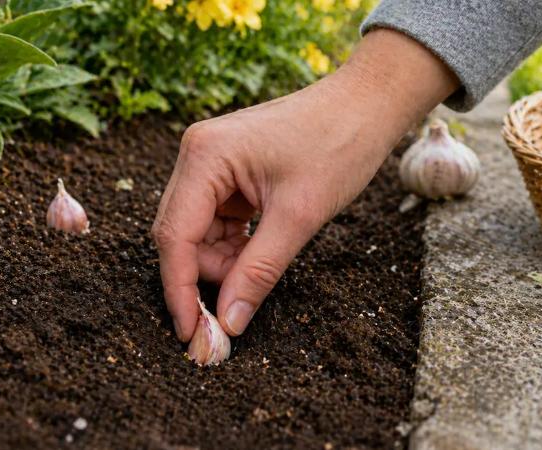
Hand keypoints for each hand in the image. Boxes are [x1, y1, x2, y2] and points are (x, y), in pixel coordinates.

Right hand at [152, 29, 458, 340]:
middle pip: (180, 234)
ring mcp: (210, 162)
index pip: (175, 235)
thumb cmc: (338, 145)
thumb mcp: (298, 217)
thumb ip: (257, 272)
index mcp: (205, 157)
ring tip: (257, 270)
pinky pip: (215, 220)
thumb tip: (229, 323)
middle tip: (229, 315)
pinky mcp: (225, 171)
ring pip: (197, 232)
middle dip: (203, 276)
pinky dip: (232, 245)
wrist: (366, 105)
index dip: (179, 288)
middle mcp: (197, 155)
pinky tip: (257, 252)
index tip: (190, 332)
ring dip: (222, 262)